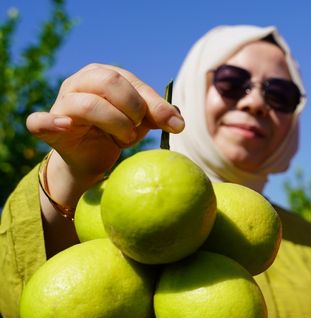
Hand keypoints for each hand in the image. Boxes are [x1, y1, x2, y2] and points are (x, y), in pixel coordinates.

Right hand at [27, 63, 183, 179]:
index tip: (176, 125)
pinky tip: (68, 126)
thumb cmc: (117, 132)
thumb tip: (179, 121)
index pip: (132, 82)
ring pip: (87, 104)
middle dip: (132, 107)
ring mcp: (62, 102)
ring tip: (125, 137)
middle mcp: (81, 82)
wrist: (91, 158)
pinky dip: (52, 122)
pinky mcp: (46, 126)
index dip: (156, 104)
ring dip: (113, 122)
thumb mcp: (142, 122)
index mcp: (105, 75)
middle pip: (109, 82)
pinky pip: (40, 121)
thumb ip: (159, 116)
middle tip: (139, 127)